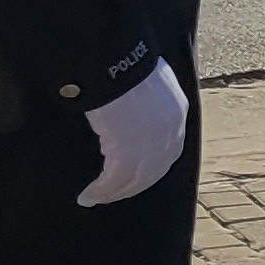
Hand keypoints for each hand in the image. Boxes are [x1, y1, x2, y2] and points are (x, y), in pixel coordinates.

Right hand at [78, 59, 192, 208]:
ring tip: (95, 198)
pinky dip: (101, 191)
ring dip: (114, 192)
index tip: (136, 176)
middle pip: (153, 170)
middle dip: (133, 185)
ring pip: (134, 180)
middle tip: (113, 193)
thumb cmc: (125, 65)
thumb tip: (130, 107)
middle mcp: (169, 133)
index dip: (152, 166)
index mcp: (176, 113)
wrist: (117, 65)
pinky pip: (114, 180)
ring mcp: (151, 145)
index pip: (168, 149)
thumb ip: (146, 99)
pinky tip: (88, 196)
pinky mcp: (128, 154)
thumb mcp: (147, 82)